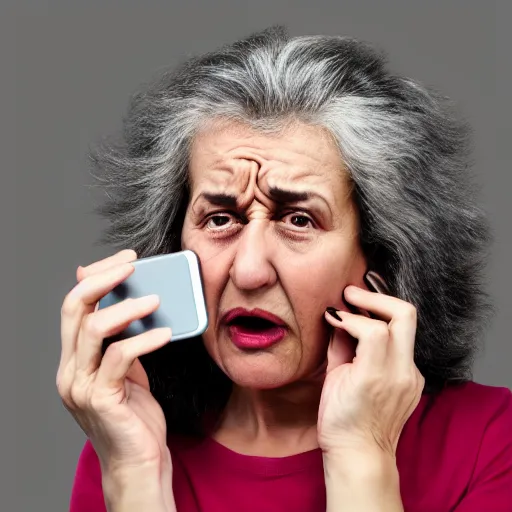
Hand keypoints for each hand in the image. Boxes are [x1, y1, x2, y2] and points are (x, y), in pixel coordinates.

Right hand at [56, 249, 172, 477]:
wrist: (138, 460)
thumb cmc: (134, 413)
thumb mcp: (126, 368)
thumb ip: (120, 339)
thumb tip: (129, 300)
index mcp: (74, 358)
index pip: (74, 304)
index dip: (96, 276)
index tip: (126, 260)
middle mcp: (70, 369)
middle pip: (74, 307)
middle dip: (104, 279)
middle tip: (134, 265)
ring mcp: (81, 385)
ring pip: (93, 328)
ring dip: (127, 307)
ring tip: (155, 300)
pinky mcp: (102, 399)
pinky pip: (120, 356)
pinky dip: (145, 338)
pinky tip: (166, 333)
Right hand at [317, 277, 424, 456]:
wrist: (361, 454)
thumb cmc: (339, 422)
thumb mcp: (332, 380)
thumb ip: (339, 344)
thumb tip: (338, 318)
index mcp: (375, 376)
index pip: (373, 327)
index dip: (349, 315)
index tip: (333, 315)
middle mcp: (402, 374)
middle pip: (405, 314)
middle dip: (376, 298)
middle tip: (352, 294)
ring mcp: (413, 377)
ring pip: (406, 326)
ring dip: (381, 312)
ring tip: (357, 309)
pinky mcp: (415, 380)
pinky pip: (403, 344)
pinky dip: (385, 332)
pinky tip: (366, 335)